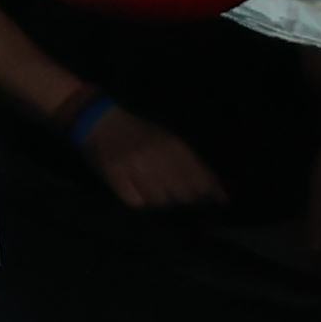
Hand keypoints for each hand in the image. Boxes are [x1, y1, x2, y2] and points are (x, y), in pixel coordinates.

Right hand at [83, 107, 225, 211]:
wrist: (98, 119)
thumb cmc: (138, 132)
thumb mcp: (169, 140)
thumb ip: (195, 166)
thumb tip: (222, 196)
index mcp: (174, 146)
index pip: (201, 181)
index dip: (207, 193)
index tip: (208, 199)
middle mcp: (157, 156)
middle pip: (183, 195)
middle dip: (181, 197)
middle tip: (171, 189)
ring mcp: (134, 166)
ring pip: (160, 201)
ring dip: (158, 199)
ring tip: (149, 186)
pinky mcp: (114, 175)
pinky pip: (136, 202)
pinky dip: (137, 199)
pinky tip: (134, 189)